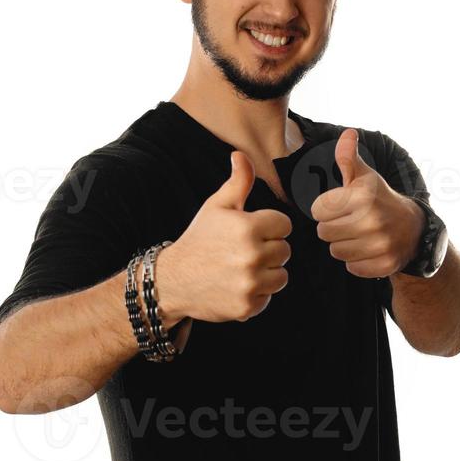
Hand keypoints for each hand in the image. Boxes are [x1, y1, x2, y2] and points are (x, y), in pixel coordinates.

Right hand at [162, 152, 292, 322]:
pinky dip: (257, 294)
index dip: (269, 227)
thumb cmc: (199, 239)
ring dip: (267, 273)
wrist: (173, 280)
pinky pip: (269, 297)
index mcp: (247, 227)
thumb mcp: (216, 207)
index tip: (252, 231)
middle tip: (243, 251)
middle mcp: (251, 256)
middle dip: (269, 249)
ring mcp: (250, 283)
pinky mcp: (248, 306)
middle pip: (285, 250)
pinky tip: (236, 285)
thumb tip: (241, 154)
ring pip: (281, 276)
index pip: (284, 225)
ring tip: (241, 268)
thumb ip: (237, 182)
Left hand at [310, 128, 424, 278]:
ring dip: (342, 244)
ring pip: (335, 251)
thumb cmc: (379, 199)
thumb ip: (348, 158)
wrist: (413, 228)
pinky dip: (356, 261)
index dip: (325, 208)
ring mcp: (381, 245)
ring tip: (357, 235)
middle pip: (324, 232)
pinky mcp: (384, 265)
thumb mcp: (365, 177)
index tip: (340, 206)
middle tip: (348, 222)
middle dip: (332, 227)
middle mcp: (373, 221)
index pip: (318, 210)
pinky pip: (351, 267)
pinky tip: (367, 248)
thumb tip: (348, 133)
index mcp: (363, 196)